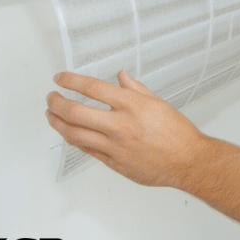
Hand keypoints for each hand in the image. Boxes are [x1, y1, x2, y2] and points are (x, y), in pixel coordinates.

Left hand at [45, 70, 202, 186]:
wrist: (188, 161)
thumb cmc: (178, 133)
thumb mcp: (158, 103)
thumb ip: (135, 89)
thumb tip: (121, 77)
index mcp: (132, 105)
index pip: (92, 87)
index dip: (70, 81)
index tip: (60, 78)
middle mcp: (120, 124)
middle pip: (75, 111)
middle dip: (56, 102)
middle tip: (51, 97)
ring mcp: (115, 146)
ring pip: (75, 133)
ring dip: (57, 123)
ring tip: (52, 115)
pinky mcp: (114, 163)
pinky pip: (87, 150)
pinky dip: (74, 139)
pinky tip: (69, 133)